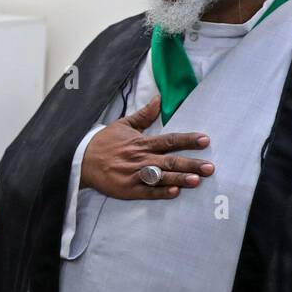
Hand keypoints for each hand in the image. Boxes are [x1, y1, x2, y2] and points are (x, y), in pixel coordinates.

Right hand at [79, 95, 212, 199]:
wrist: (81, 160)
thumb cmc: (104, 142)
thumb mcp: (123, 124)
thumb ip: (144, 115)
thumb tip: (159, 99)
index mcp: (141, 142)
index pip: (169, 140)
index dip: (188, 140)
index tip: (205, 140)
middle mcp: (140, 158)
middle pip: (170, 161)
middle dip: (191, 164)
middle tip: (210, 168)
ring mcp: (134, 175)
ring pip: (161, 177)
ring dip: (179, 179)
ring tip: (196, 181)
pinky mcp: (128, 189)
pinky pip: (147, 192)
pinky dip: (161, 192)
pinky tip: (174, 192)